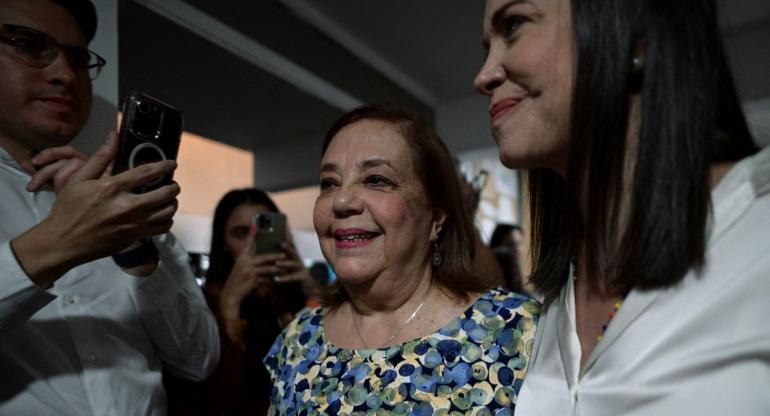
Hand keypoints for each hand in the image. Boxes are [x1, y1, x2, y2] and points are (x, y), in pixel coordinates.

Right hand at [10, 132, 179, 286]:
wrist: (63, 242)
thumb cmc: (69, 210)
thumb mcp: (79, 179)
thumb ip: (101, 158)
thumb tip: (114, 137)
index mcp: (113, 188)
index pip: (147, 172)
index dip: (164, 166)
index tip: (172, 163)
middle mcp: (127, 206)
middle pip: (165, 193)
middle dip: (173, 186)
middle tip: (172, 183)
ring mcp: (133, 223)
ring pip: (167, 211)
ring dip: (172, 202)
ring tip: (168, 198)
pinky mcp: (135, 237)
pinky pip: (162, 228)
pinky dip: (166, 220)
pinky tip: (161, 215)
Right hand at [219, 225, 286, 341]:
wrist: (231, 294)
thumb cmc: (237, 280)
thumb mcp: (240, 268)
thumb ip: (248, 261)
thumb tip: (259, 257)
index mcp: (241, 258)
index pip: (247, 244)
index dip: (251, 235)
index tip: (255, 225)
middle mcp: (244, 263)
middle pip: (263, 257)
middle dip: (275, 256)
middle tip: (284, 254)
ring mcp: (248, 272)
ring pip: (267, 269)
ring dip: (277, 269)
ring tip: (285, 268)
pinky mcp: (252, 280)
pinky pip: (266, 279)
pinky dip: (273, 280)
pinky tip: (279, 280)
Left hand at [274, 234, 322, 303]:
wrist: (309, 289)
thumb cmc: (297, 277)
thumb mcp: (290, 268)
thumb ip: (284, 260)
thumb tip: (276, 252)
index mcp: (296, 259)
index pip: (292, 249)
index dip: (289, 242)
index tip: (286, 235)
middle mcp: (300, 262)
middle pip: (295, 254)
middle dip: (289, 249)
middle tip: (282, 244)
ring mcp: (302, 270)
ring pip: (294, 265)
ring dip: (285, 263)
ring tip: (276, 263)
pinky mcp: (303, 278)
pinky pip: (293, 278)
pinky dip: (284, 278)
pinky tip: (276, 279)